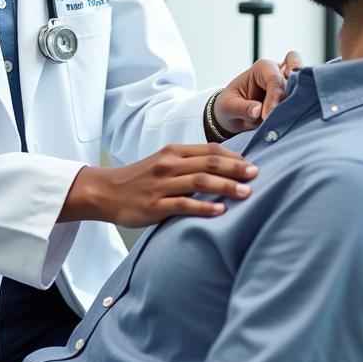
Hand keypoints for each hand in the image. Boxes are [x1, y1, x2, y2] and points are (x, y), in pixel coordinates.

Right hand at [60, 144, 258, 226]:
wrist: (106, 191)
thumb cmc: (140, 179)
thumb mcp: (163, 163)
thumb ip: (188, 163)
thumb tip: (222, 168)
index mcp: (173, 152)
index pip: (210, 150)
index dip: (234, 157)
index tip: (252, 164)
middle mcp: (169, 165)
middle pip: (209, 163)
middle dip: (236, 169)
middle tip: (257, 175)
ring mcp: (161, 185)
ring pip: (200, 182)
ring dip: (226, 187)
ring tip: (246, 193)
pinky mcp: (154, 205)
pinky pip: (183, 205)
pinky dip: (204, 208)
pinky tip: (220, 211)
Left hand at [213, 51, 303, 134]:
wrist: (233, 117)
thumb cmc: (229, 107)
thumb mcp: (228, 107)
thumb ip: (242, 108)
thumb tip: (258, 110)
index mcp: (261, 69)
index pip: (274, 78)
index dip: (274, 97)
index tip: (267, 116)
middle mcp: (278, 71)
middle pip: (296, 69)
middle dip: (297, 84)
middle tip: (294, 100)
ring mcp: (288, 83)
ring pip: (305, 81)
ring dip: (302, 96)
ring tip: (296, 112)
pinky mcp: (293, 97)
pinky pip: (305, 97)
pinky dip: (304, 105)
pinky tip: (299, 117)